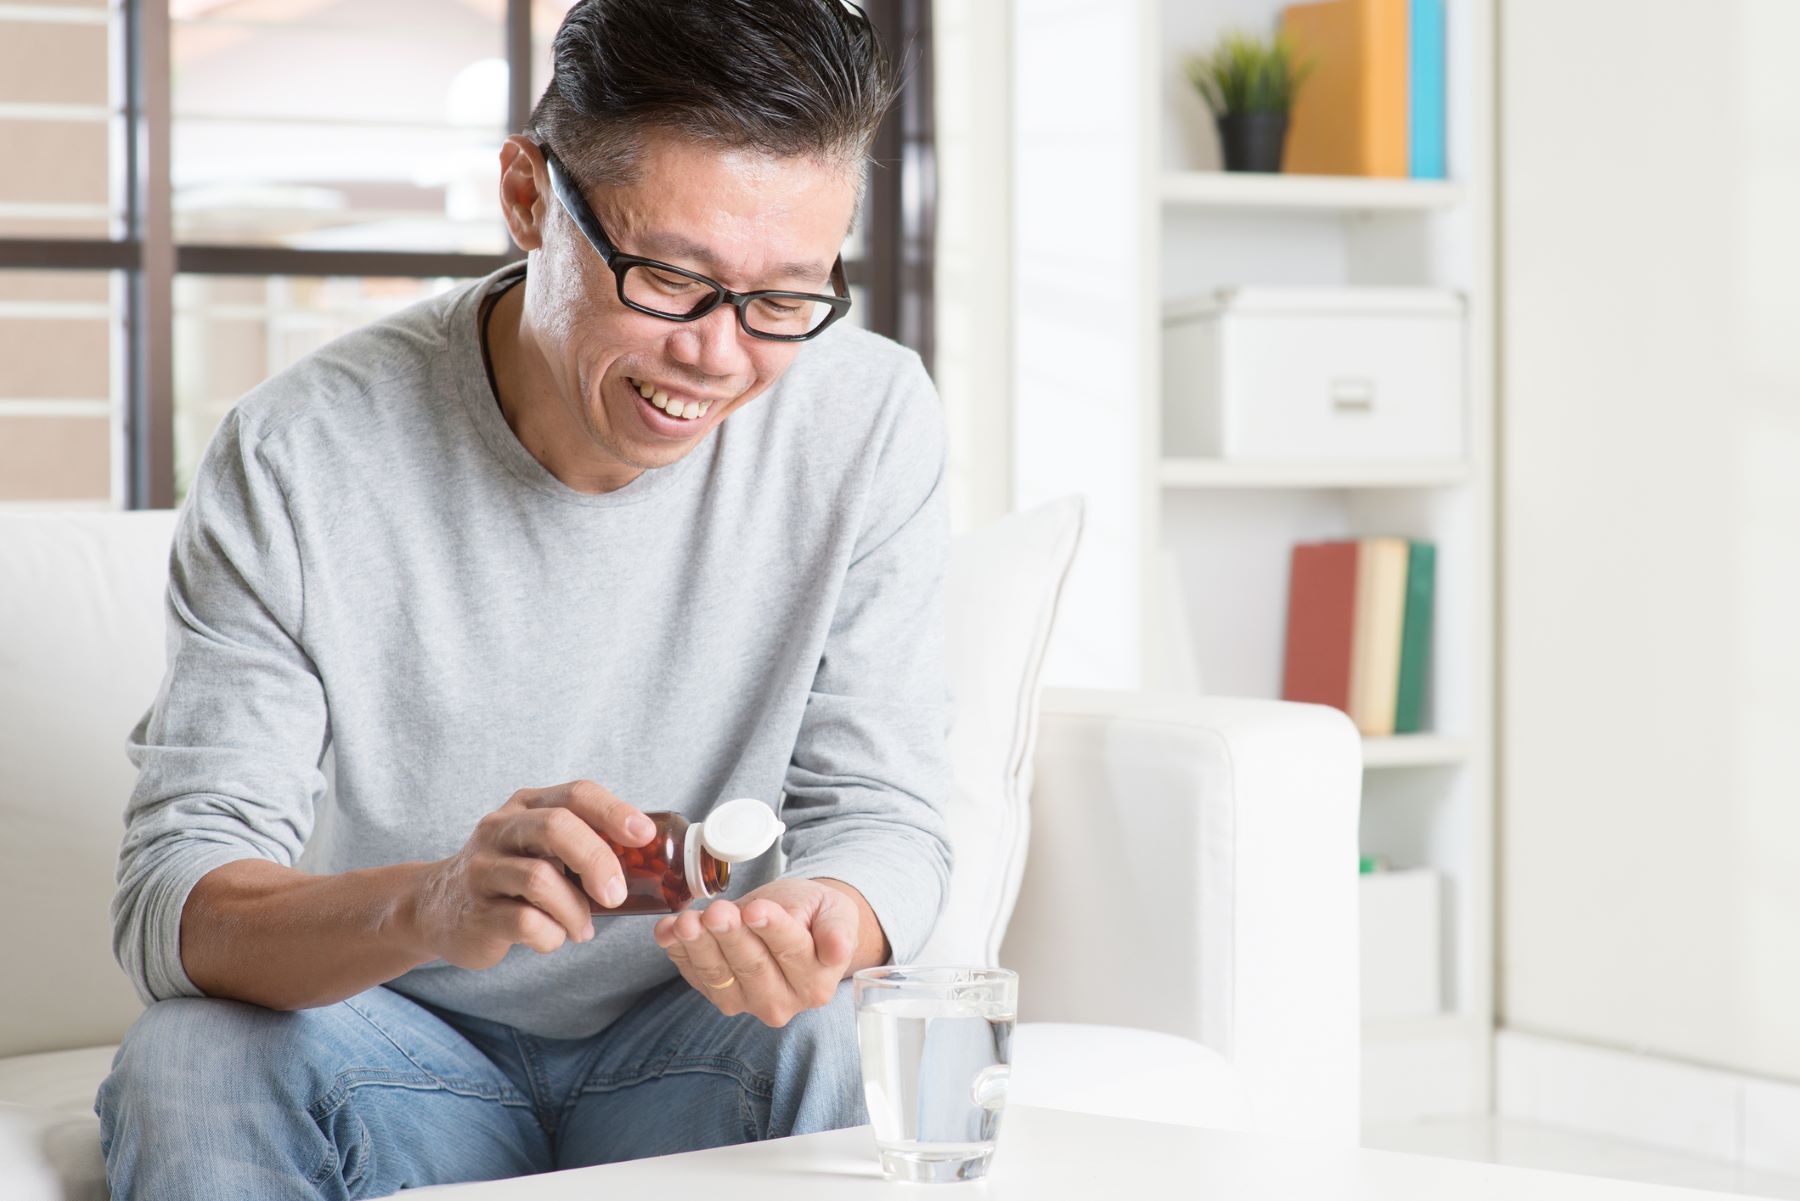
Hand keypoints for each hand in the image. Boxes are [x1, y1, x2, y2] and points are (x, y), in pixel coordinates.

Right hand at [407, 780, 655, 969]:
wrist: (435, 909)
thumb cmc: (509, 876)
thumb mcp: (540, 846)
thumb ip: (583, 842)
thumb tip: (652, 860)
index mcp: (527, 805)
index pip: (577, 793)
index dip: (615, 812)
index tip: (644, 836)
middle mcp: (501, 828)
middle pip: (558, 828)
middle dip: (598, 861)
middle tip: (618, 895)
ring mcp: (483, 868)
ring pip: (541, 879)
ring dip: (575, 910)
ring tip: (582, 928)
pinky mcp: (475, 911)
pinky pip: (525, 922)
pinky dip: (552, 936)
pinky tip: (553, 938)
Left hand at [652, 877, 872, 1026]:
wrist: (795, 924)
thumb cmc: (815, 915)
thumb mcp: (836, 912)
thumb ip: (838, 930)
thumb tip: (838, 949)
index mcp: (816, 981)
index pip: (792, 952)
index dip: (772, 930)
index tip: (754, 909)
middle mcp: (783, 1001)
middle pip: (753, 967)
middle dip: (731, 937)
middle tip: (717, 911)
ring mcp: (747, 1002)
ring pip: (720, 975)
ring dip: (699, 946)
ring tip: (687, 921)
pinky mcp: (720, 994)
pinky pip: (695, 975)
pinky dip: (678, 952)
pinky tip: (668, 930)